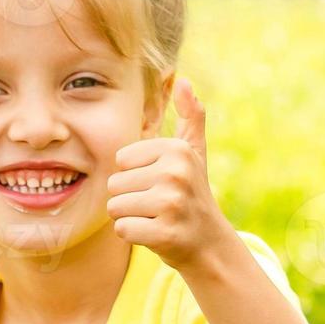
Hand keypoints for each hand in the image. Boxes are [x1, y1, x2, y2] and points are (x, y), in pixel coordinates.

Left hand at [108, 78, 231, 275]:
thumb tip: (184, 80)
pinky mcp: (165, 232)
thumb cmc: (193, 194)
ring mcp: (171, 203)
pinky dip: (134, 236)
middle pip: (114, 185)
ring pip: (116, 208)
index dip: (134, 176)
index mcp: (177, 150)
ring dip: (131, 218)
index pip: (121, 161)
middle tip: (158, 205)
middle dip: (130, 199)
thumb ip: (190, 116)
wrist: (209, 243)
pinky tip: (156, 234)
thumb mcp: (194, 153)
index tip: (160, 184)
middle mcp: (176, 173)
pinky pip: (122, 230)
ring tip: (156, 218)